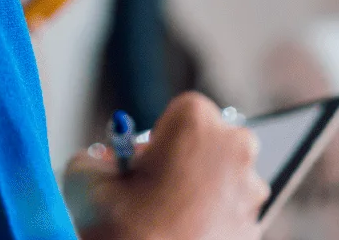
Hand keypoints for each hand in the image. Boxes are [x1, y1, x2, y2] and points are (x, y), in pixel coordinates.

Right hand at [63, 93, 270, 239]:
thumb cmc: (120, 229)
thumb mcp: (84, 177)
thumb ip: (96, 157)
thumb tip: (103, 163)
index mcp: (196, 123)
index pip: (182, 112)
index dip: (159, 137)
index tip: (144, 161)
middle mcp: (234, 150)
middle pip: (211, 142)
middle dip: (187, 159)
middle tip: (156, 188)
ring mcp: (250, 193)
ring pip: (224, 180)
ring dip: (201, 192)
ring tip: (166, 220)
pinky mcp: (254, 230)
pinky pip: (230, 214)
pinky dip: (211, 222)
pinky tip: (182, 236)